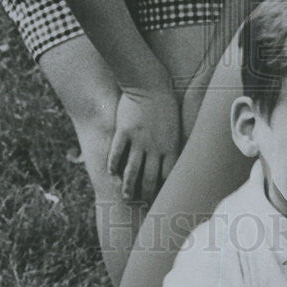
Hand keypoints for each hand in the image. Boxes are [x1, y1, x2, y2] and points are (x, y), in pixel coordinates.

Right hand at [108, 83, 180, 201]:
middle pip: (149, 178)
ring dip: (128, 187)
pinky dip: (113, 167)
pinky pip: (116, 154)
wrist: (150, 84)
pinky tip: (111, 174)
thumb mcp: (175, 126)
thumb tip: (172, 161)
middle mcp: (154, 147)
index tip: (161, 198)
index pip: (167, 176)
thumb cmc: (166, 104)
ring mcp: (138, 140)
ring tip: (126, 196)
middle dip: (146, 194)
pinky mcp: (124, 132)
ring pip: (132, 171)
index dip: (163, 190)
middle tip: (142, 202)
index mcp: (170, 146)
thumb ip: (171, 144)